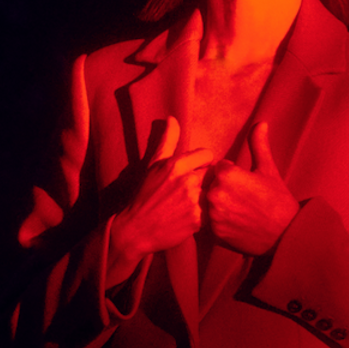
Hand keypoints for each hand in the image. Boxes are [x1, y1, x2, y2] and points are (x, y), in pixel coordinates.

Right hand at [108, 117, 212, 283]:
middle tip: (188, 191)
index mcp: (176, 164)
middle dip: (203, 180)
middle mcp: (187, 181)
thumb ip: (167, 140)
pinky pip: (211, 211)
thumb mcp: (153, 165)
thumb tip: (172, 118)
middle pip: (211, 174)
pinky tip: (190, 216)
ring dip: (205, 197)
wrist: (136, 229)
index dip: (201, 163)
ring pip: (212, 192)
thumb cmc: (145, 194)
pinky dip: (204, 214)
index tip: (192, 171)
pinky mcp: (198, 220)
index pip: (207, 155)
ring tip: (189, 204)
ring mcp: (193, 201)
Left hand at [206, 122, 298, 255]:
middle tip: (244, 199)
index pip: (219, 168)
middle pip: (211, 185)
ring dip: (220, 205)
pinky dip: (221, 221)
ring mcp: (213, 214)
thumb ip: (258, 144)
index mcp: (226, 174)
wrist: (286, 234)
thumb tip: (261, 122)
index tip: (246, 184)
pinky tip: (237, 223)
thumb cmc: (278, 199)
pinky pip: (212, 222)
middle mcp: (215, 193)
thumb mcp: (268, 169)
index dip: (233, 174)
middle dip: (224, 189)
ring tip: (241, 211)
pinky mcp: (215, 232)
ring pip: (210, 203)